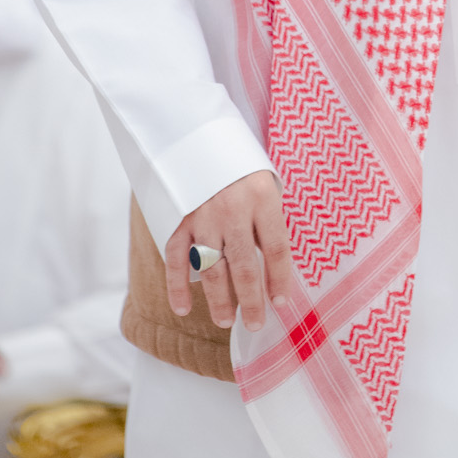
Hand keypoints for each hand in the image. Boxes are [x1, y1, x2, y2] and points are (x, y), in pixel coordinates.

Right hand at [164, 171, 294, 334]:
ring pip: (211, 269)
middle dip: (251, 300)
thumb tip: (272, 267)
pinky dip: (177, 285)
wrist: (199, 134)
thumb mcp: (266, 183)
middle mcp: (233, 210)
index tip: (281, 303)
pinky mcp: (179, 219)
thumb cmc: (242, 165)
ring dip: (218, 300)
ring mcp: (203, 216)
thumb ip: (267, 221)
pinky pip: (176, 258)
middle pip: (244, 266)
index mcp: (263, 197)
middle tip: (255, 324)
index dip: (280, 279)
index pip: (276, 248)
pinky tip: (183, 308)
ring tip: (226, 321)